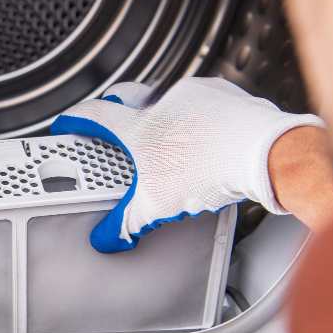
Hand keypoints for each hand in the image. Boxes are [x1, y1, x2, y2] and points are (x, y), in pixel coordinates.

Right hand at [51, 77, 324, 252]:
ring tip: (167, 137)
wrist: (266, 153)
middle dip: (114, 105)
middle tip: (114, 121)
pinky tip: (206, 136)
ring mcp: (196, 94)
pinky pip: (202, 99)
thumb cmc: (213, 170)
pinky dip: (196, 114)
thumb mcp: (159, 206)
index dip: (75, 120)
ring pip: (166, 95)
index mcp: (140, 126)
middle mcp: (164, 102)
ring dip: (160, 111)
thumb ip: (128, 223)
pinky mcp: (226, 95)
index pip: (95, 115)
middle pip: (126, 94)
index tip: (67, 123)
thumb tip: (109, 238)